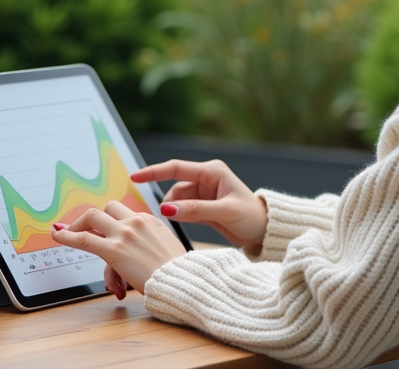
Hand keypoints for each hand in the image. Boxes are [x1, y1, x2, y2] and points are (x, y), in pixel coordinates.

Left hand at [50, 201, 185, 296]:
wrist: (181, 280)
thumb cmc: (174, 272)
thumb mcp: (161, 254)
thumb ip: (141, 253)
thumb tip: (118, 279)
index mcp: (150, 220)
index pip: (123, 214)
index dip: (109, 221)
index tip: (101, 227)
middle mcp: (136, 221)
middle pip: (107, 208)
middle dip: (93, 218)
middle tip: (83, 228)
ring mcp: (124, 233)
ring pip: (92, 216)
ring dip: (78, 224)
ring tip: (67, 232)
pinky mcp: (113, 249)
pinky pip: (83, 238)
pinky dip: (66, 236)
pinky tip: (57, 235)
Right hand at [130, 159, 267, 251]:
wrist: (264, 230)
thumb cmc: (251, 217)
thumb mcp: (224, 212)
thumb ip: (195, 210)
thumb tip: (166, 208)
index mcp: (212, 171)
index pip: (176, 168)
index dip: (154, 172)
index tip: (134, 177)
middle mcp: (206, 178)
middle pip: (175, 186)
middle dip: (167, 200)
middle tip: (158, 217)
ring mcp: (204, 192)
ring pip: (177, 199)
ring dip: (174, 211)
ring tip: (176, 225)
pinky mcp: (203, 206)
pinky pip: (183, 209)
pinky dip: (178, 216)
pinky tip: (178, 225)